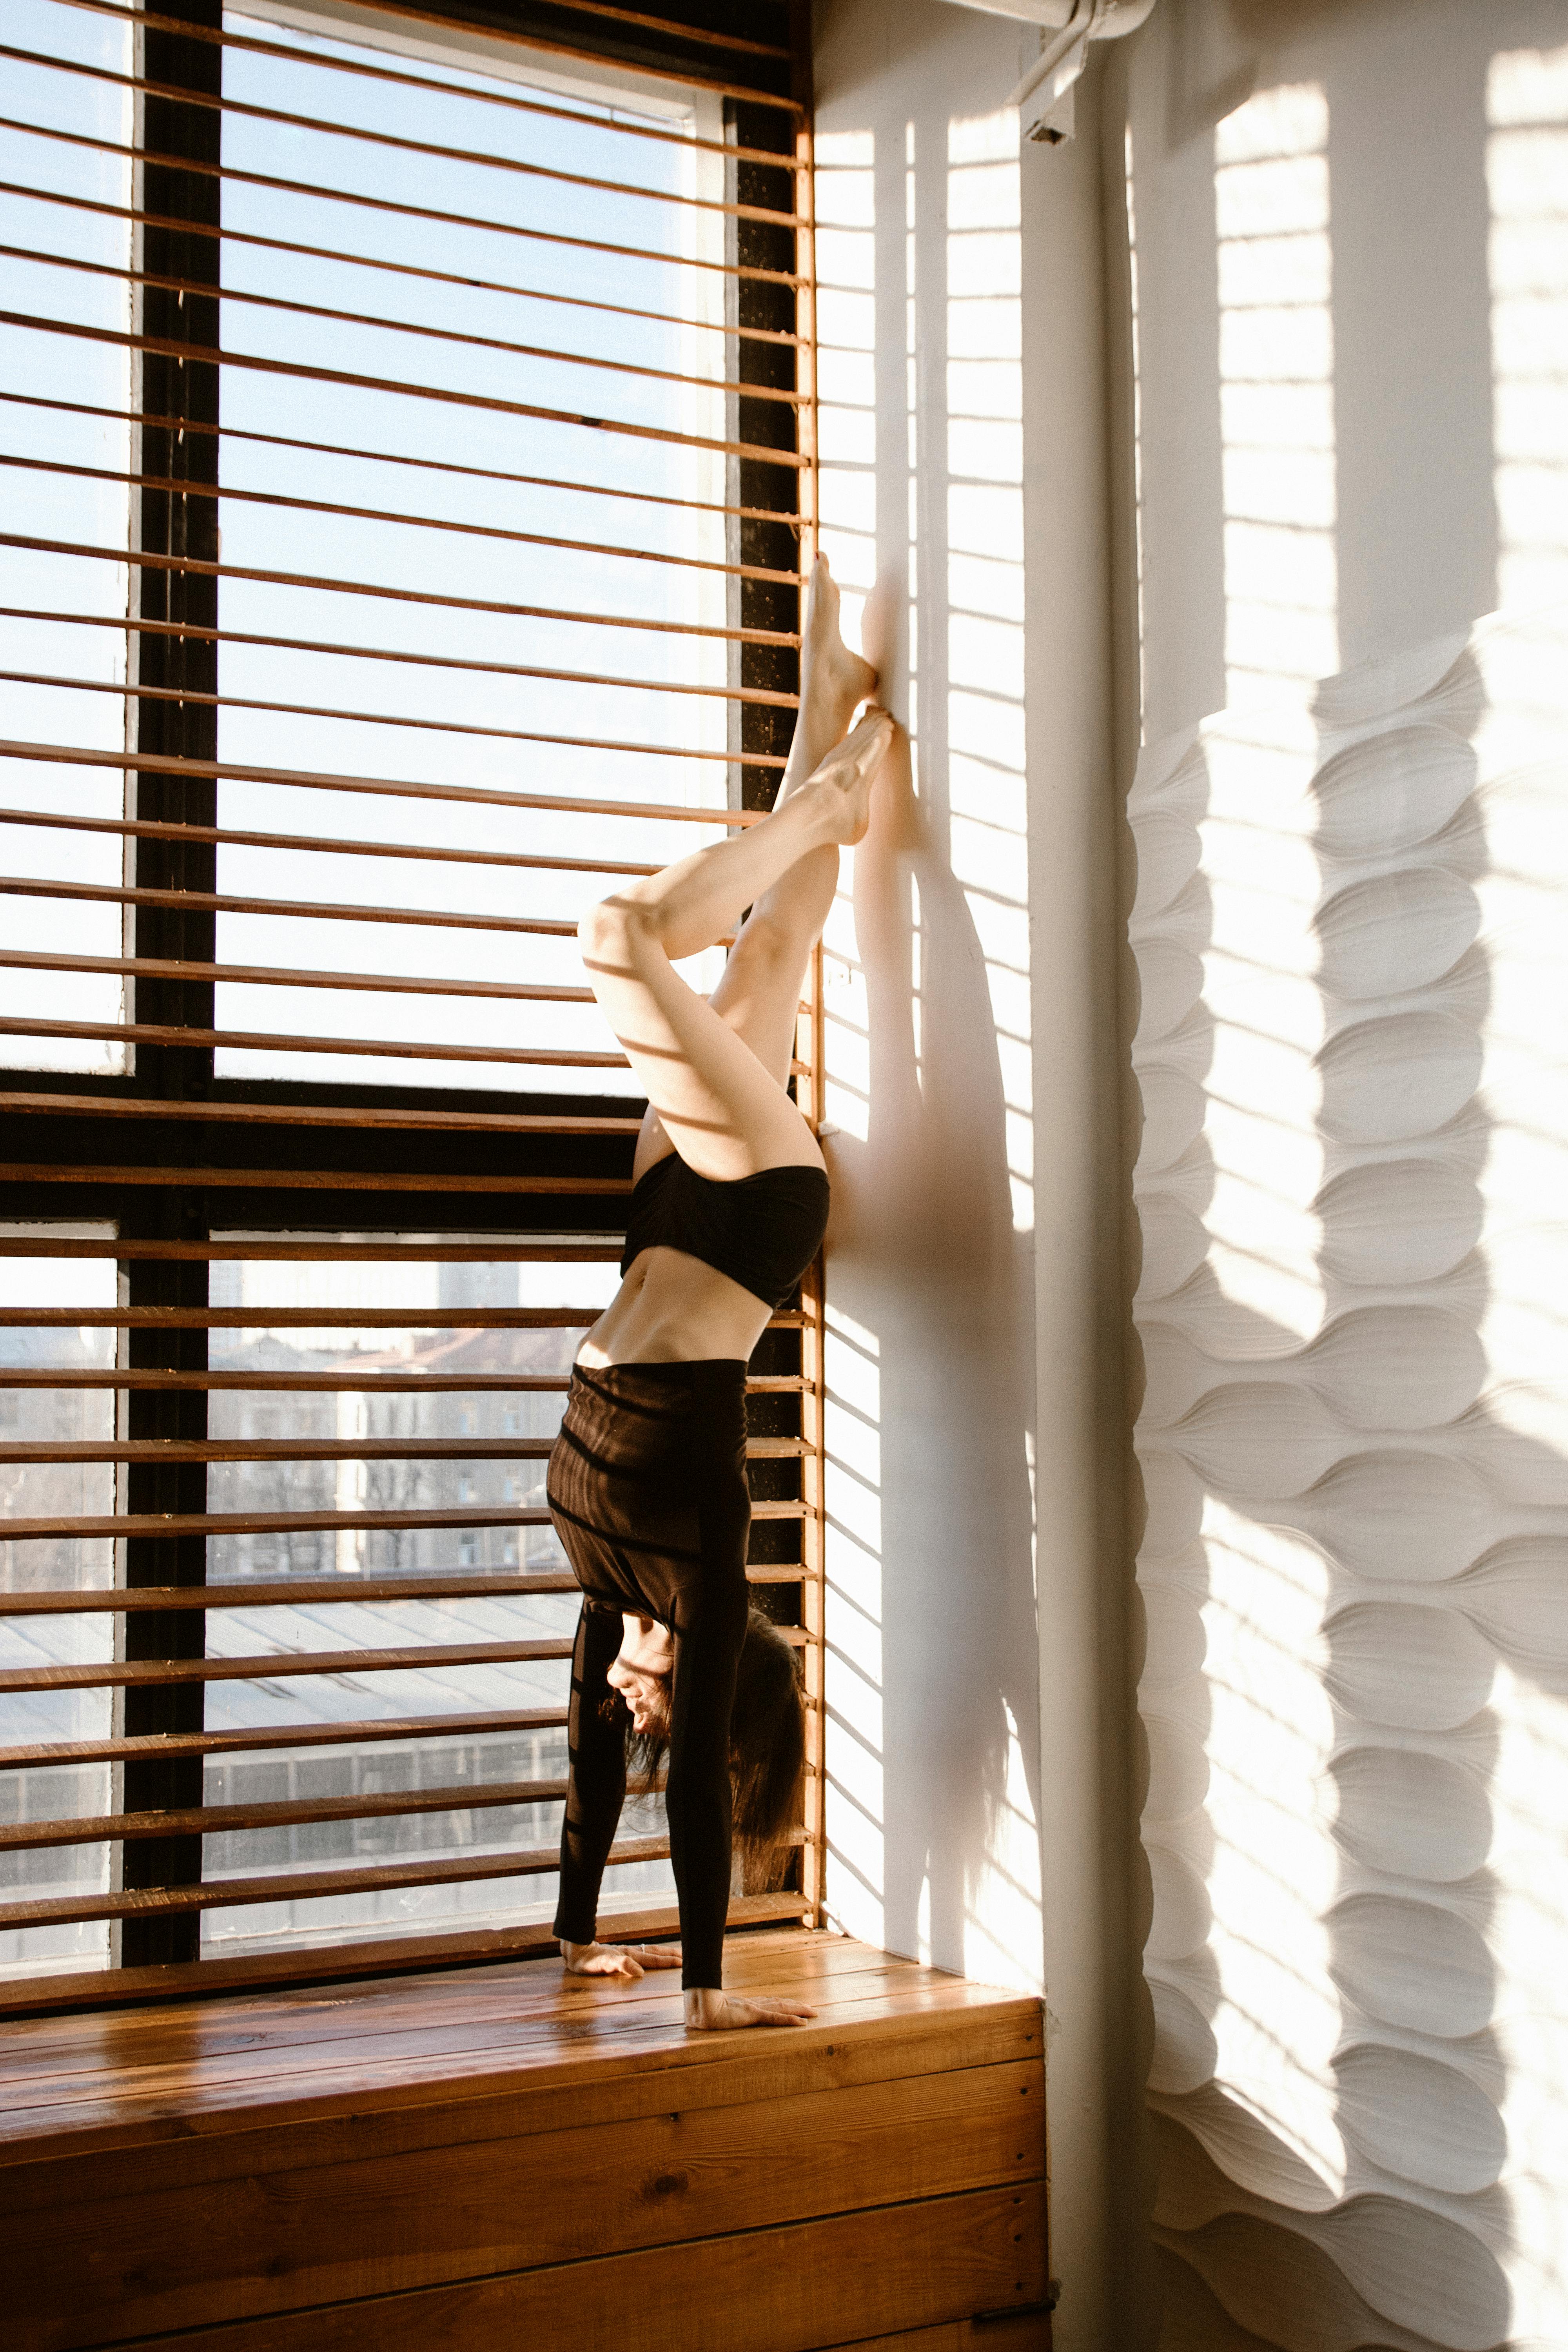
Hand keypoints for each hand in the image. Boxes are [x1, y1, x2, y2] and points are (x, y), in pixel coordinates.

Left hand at [560, 1938, 682, 1979]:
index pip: (653, 1959)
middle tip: (687, 1958)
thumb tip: (640, 1973)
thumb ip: (622, 1966)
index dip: (668, 1962)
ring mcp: (627, 1953)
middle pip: (656, 1953)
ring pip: (651, 1952)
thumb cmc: (589, 1960)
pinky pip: (643, 1954)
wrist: (577, 1952)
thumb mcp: (604, 1964)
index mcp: (630, 1955)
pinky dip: (654, 1954)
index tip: (683, 1963)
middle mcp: (631, 1952)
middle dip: (671, 1956)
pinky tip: (655, 1956)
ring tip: (677, 1955)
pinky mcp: (622, 1955)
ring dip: (665, 1954)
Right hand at [683, 1988, 816, 2030]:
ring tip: (813, 2012)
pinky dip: (790, 2020)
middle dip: (797, 2006)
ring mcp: (755, 2009)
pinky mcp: (754, 2015)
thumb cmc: (706, 2012)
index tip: (796, 2006)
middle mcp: (754, 2005)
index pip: (771, 2004)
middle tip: (813, 2010)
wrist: (700, 2008)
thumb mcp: (719, 2016)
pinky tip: (802, 2022)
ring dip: (799, 2011)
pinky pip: (775, 2018)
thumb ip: (724, 2017)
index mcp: (747, 2006)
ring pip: (782, 2009)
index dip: (785, 2005)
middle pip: (781, 2004)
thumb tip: (719, 2020)